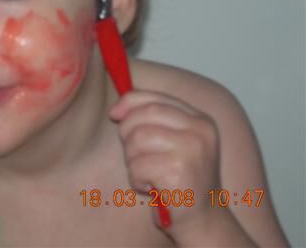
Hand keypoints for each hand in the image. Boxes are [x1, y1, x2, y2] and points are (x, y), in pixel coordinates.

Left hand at [109, 89, 221, 235]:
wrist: (203, 220)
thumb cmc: (180, 179)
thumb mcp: (173, 142)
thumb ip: (152, 120)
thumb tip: (117, 110)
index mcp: (199, 119)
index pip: (154, 98)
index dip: (128, 102)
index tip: (114, 114)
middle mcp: (200, 130)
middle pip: (143, 115)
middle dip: (128, 133)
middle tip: (136, 155)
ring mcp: (192, 149)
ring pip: (137, 139)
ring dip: (133, 160)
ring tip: (147, 173)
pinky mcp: (179, 171)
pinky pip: (138, 165)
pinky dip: (136, 179)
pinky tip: (150, 187)